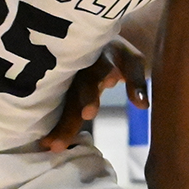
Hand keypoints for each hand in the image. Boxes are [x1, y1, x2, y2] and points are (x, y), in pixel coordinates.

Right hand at [38, 37, 147, 151]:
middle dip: (77, 107)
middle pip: (79, 88)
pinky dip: (52, 126)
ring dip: (59, 123)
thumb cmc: (119, 56)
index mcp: (99, 56)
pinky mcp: (61, 90)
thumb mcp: (133, 63)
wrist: (100, 44)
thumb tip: (143, 106)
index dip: (97, 84)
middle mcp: (79, 67)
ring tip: (52, 145)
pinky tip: (45, 142)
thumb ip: (137, 83)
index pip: (99, 70)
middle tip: (79, 124)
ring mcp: (67, 79)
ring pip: (65, 101)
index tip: (95, 104)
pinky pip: (57, 108)